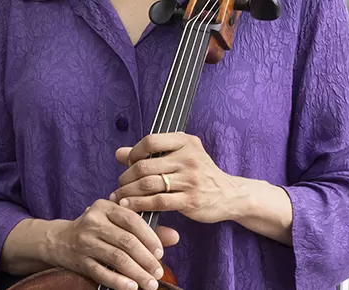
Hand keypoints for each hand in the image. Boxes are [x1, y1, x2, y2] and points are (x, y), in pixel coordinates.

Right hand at [41, 201, 178, 289]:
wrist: (59, 240)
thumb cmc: (96, 229)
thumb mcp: (116, 221)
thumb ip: (145, 228)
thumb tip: (175, 237)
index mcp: (104, 207)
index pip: (132, 220)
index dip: (150, 237)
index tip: (161, 253)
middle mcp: (93, 222)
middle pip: (126, 241)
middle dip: (146, 259)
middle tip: (158, 272)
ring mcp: (85, 242)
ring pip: (116, 258)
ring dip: (137, 273)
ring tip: (151, 283)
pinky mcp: (80, 260)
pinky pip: (102, 273)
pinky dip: (118, 281)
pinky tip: (131, 287)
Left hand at [111, 133, 244, 223]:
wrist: (230, 195)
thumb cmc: (200, 173)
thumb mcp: (180, 156)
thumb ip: (150, 153)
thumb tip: (119, 153)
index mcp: (186, 142)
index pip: (151, 141)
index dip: (134, 152)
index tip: (128, 163)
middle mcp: (188, 158)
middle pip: (145, 166)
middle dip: (126, 177)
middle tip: (119, 184)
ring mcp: (190, 180)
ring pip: (149, 184)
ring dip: (128, 192)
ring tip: (119, 196)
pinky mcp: (190, 200)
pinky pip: (158, 202)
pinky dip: (139, 204)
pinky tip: (129, 206)